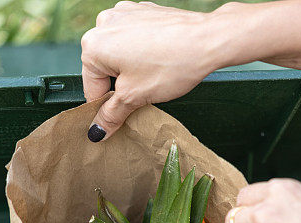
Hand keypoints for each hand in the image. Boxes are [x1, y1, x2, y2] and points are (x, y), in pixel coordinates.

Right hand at [81, 1, 223, 140]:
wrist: (208, 39)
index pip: (92, 88)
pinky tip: (161, 60)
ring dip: (132, 69)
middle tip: (144, 95)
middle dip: (121, 85)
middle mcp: (103, 23)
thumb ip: (111, 114)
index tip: (120, 117)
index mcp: (93, 45)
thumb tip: (96, 132)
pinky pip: (135, 38)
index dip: (106, 108)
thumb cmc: (171, 65)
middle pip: (104, 68)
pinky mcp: (143, 10)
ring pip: (120, 53)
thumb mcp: (135, 97)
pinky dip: (143, 52)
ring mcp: (124, 13)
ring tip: (155, 76)